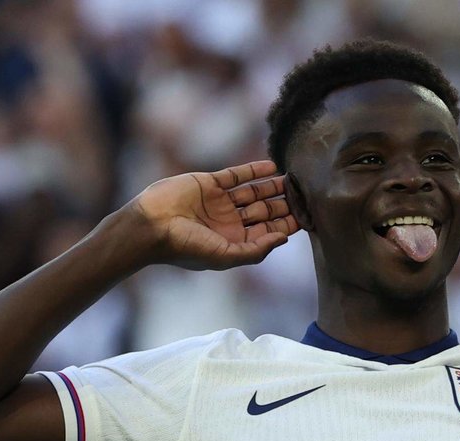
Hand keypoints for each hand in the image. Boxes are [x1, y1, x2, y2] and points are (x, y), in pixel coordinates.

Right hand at [129, 160, 298, 269]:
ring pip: (254, 192)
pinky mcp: (209, 183)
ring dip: (273, 187)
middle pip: (265, 211)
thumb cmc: (186, 247)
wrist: (151, 226)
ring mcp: (220, 202)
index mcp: (234, 241)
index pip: (268, 231)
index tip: (308, 216)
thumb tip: (284, 239)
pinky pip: (237, 175)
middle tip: (307, 195)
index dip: (288, 224)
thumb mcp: (225, 255)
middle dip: (285, 204)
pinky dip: (254, 170)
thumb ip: (256, 250)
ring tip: (294, 180)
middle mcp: (230, 222)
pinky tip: (273, 167)